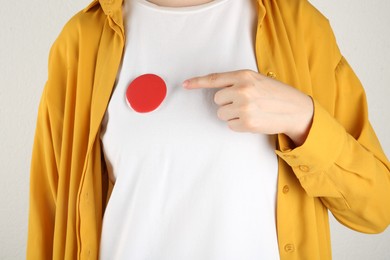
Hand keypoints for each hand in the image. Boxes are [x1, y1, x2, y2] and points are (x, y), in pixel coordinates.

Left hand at [183, 70, 313, 145]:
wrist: (295, 109)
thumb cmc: (276, 94)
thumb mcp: (257, 80)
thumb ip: (238, 82)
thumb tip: (217, 89)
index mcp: (244, 76)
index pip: (215, 79)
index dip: (198, 82)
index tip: (185, 84)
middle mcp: (242, 90)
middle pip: (217, 100)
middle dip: (227, 102)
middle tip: (244, 103)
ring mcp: (244, 107)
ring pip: (221, 113)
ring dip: (232, 114)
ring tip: (250, 111)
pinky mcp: (247, 123)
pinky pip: (230, 125)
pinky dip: (238, 125)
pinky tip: (252, 120)